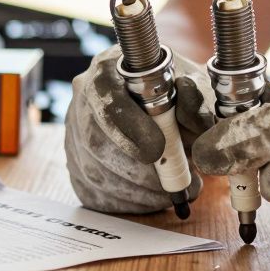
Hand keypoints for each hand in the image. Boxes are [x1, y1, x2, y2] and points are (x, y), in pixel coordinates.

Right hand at [64, 45, 215, 212]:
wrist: (164, 106)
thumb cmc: (178, 94)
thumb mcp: (194, 89)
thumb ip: (196, 99)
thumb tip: (189, 106)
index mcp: (109, 69)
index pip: (108, 100)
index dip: (130, 128)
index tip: (157, 152)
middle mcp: (82, 96)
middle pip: (97, 142)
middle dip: (136, 172)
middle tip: (170, 187)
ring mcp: (73, 128)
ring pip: (93, 170)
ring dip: (133, 191)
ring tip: (166, 195)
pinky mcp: (74, 158)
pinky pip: (89, 189)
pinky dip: (121, 201)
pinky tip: (147, 199)